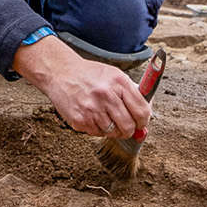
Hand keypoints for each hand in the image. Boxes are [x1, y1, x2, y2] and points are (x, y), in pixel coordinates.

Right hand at [14, 34, 151, 137]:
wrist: (61, 73)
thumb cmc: (90, 75)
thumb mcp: (114, 75)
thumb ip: (132, 94)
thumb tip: (145, 118)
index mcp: (119, 82)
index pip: (141, 111)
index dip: (144, 121)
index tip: (141, 122)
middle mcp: (106, 95)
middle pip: (128, 126)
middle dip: (130, 129)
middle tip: (126, 126)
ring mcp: (91, 109)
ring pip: (113, 132)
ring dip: (113, 129)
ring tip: (106, 117)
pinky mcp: (79, 120)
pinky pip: (97, 134)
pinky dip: (98, 129)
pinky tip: (93, 116)